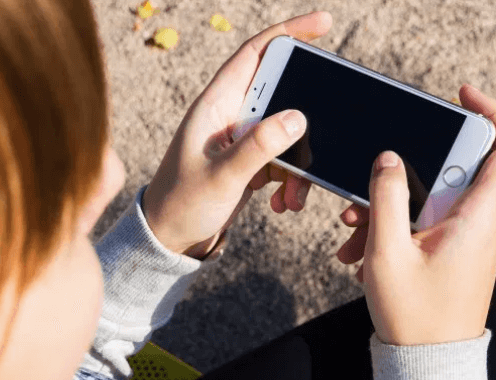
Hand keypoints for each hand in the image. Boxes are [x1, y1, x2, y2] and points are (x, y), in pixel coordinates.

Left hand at [142, 12, 332, 258]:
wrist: (170, 239)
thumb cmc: (182, 204)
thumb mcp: (223, 176)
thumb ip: (259, 146)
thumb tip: (299, 117)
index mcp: (215, 105)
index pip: (254, 54)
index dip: (288, 33)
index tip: (324, 23)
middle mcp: (228, 115)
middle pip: (280, 94)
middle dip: (305, 117)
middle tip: (326, 132)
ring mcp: (240, 138)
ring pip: (287, 132)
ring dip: (299, 162)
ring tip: (293, 195)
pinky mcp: (249, 161)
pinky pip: (282, 158)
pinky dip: (291, 179)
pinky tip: (283, 202)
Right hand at [336, 84, 495, 344]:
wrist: (426, 366)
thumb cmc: (413, 315)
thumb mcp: (387, 252)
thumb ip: (386, 198)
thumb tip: (390, 158)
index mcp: (478, 219)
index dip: (492, 114)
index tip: (462, 95)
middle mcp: (481, 225)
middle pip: (449, 174)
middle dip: (402, 177)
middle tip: (365, 191)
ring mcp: (469, 241)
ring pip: (429, 202)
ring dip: (388, 210)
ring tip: (352, 235)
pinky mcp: (454, 254)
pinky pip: (425, 225)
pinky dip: (394, 230)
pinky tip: (362, 253)